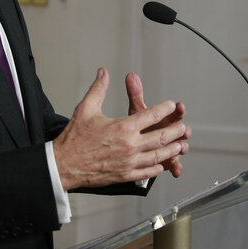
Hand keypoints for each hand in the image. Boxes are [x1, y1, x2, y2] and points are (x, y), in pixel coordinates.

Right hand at [53, 68, 189, 189]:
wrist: (63, 165)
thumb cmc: (74, 139)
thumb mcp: (86, 108)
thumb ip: (98, 89)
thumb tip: (103, 72)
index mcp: (123, 127)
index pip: (151, 115)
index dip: (164, 109)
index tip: (172, 105)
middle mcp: (130, 145)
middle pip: (160, 137)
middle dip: (175, 131)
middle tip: (184, 128)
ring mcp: (129, 162)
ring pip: (158, 156)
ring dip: (171, 150)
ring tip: (180, 146)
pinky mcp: (125, 175)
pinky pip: (147, 172)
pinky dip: (157, 168)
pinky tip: (161, 165)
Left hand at [126, 71, 190, 177]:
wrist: (133, 144)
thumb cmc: (138, 125)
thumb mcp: (136, 110)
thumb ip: (135, 94)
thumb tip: (131, 76)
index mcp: (165, 118)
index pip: (174, 111)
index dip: (177, 109)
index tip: (178, 106)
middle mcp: (169, 131)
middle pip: (180, 130)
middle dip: (182, 129)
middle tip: (183, 129)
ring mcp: (170, 146)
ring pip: (180, 147)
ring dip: (181, 148)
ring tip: (180, 149)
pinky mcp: (168, 160)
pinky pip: (174, 164)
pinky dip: (176, 167)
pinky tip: (175, 170)